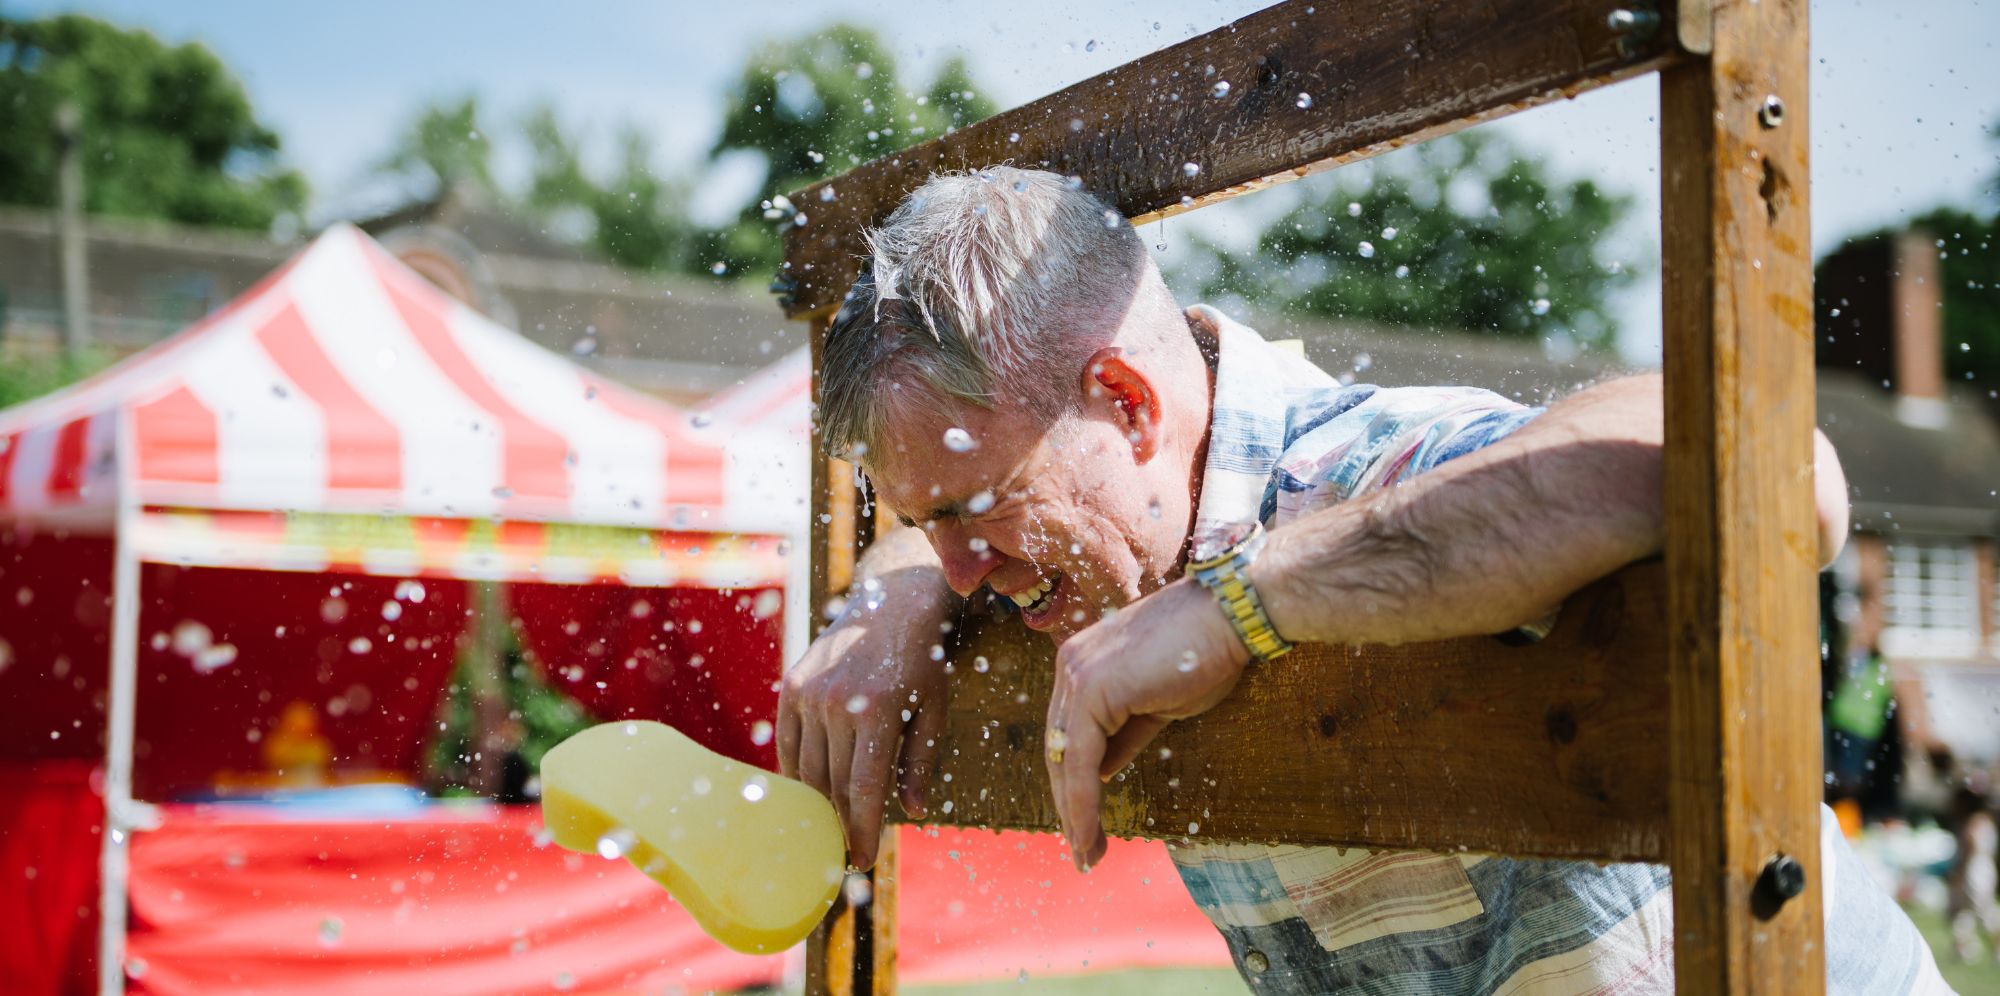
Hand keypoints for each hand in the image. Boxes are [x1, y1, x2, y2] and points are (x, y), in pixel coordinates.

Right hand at [777, 566, 954, 869]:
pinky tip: (810, 792)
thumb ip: (920, 762)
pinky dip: (798, 772)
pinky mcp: (792, 686)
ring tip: (830, 825)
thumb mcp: (934, 710)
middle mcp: (838, 702)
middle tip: (847, 850)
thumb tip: (913, 811)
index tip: (863, 859)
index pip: (865, 788)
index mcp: (879, 710)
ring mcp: (810, 693)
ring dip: (818, 802)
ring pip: (807, 769)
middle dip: (841, 823)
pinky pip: (789, 744)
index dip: (863, 829)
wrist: (891, 602)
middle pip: (834, 784)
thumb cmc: (923, 661)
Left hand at [1046, 577, 1248, 871]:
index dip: (1074, 781)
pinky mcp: (1092, 691)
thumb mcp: (1157, 704)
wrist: (1231, 616)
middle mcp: (1070, 666)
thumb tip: (1100, 772)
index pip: (1068, 733)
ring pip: (1065, 760)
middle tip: (1082, 850)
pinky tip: (1088, 835)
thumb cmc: (1205, 653)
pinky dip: (1082, 803)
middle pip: (1059, 749)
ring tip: (1087, 856)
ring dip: (1073, 814)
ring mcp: (1077, 676)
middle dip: (1067, 804)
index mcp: (1082, 664)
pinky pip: (1080, 760)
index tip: (1086, 823)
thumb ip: (1123, 735)